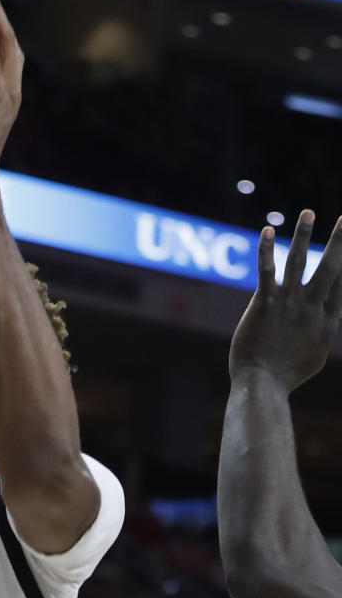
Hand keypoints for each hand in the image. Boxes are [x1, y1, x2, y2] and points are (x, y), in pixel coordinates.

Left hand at [229, 209, 341, 390]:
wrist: (262, 386)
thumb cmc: (286, 375)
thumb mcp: (315, 354)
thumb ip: (322, 332)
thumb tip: (327, 321)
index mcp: (327, 321)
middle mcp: (311, 308)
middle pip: (331, 268)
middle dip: (341, 241)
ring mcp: (288, 304)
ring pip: (299, 262)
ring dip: (303, 235)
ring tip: (308, 212)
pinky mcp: (264, 304)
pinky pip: (266, 271)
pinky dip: (267, 250)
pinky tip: (266, 231)